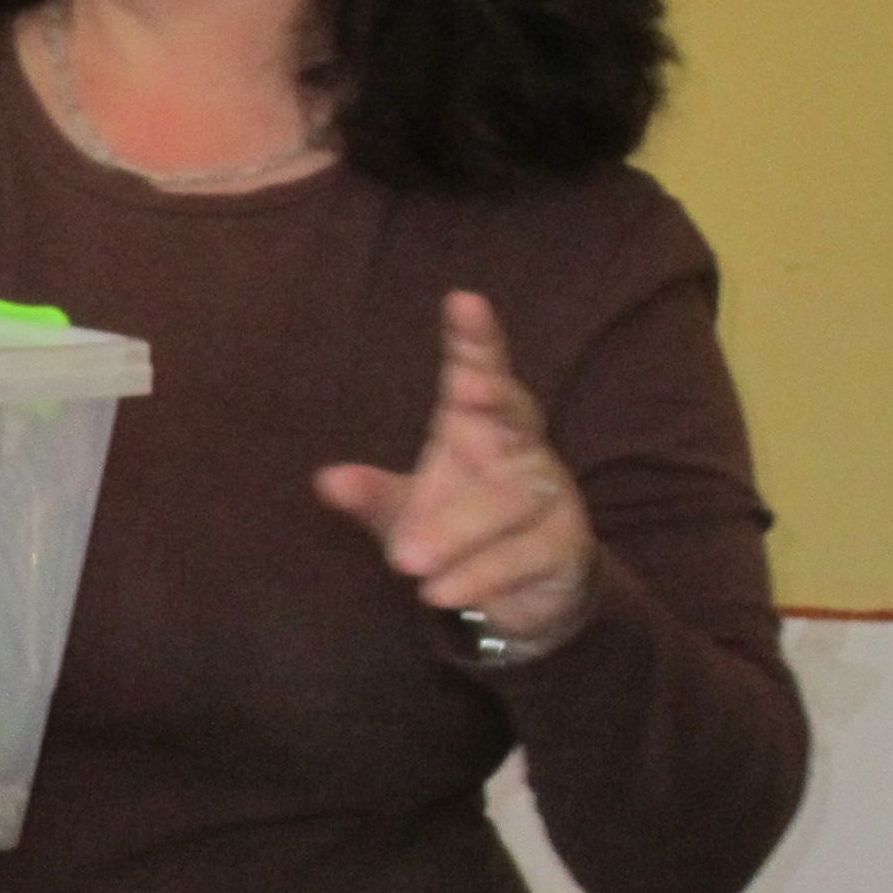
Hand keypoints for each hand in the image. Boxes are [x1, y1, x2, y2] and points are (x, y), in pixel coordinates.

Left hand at [314, 293, 598, 653]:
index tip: (464, 300)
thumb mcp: (405, 512)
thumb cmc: (456, 529)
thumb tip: (327, 481)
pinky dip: (480, 574)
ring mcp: (550, 494)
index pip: (481, 370)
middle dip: (497, 397)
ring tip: (407, 562)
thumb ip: (371, 495)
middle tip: (468, 388)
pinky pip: (524, 555)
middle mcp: (521, 448)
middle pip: (519, 412)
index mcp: (478, 425)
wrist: (521, 590)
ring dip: (457, 530)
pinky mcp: (565, 546)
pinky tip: (440, 592)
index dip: (476, 338)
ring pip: (509, 499)